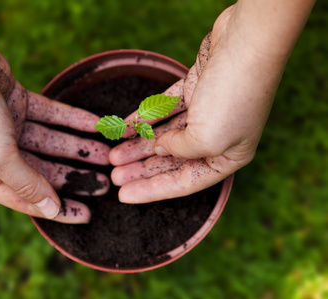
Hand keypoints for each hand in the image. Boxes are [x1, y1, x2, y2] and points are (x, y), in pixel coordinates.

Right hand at [0, 5, 109, 222]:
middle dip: (75, 177)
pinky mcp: (19, 102)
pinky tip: (95, 125)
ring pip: (52, 142)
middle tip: (105, 183)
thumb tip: (49, 210)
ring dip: (80, 148)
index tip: (86, 214)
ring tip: (108, 155)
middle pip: (44, 171)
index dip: (58, 208)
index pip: (27, 198)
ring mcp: (9, 126)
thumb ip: (25, 184)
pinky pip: (53, 115)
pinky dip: (73, 120)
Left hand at [110, 1, 313, 203]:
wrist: (248, 41)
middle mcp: (218, 136)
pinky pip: (163, 108)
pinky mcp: (194, 88)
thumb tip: (161, 148)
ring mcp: (205, 111)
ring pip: (164, 134)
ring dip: (138, 144)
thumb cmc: (234, 97)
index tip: (124, 196)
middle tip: (114, 175)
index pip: (185, 182)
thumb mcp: (208, 139)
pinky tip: (125, 126)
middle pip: (172, 160)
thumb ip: (181, 151)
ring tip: (113, 155)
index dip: (152, 191)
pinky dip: (144, 117)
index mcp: (228, 156)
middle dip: (141, 168)